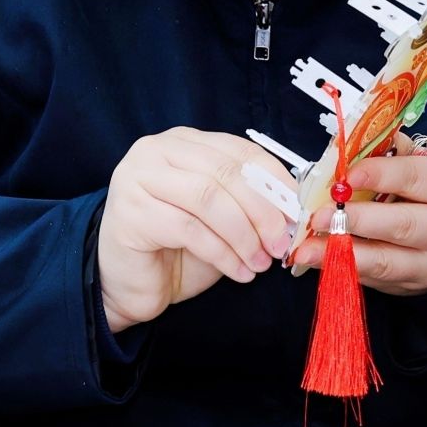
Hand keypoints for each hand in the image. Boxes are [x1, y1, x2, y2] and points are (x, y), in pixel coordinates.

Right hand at [97, 128, 298, 331]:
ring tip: (261, 262)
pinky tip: (239, 271)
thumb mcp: (222, 217)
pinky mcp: (129, 213)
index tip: (296, 211)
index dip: (274, 180)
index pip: (240, 150)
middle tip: (281, 243)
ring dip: (244, 235)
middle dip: (262, 211)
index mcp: (185, 142)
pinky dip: (223, 253)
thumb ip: (249, 203)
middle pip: (225, 173)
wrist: (131, 283)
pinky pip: (189, 229)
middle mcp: (157, 151)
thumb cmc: (179, 248)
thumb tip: (293, 208)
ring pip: (208, 199)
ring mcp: (137, 178)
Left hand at [289, 144, 426, 295]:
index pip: (415, 178)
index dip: (379, 175)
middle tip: (319, 216)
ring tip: (307, 249)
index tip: (347, 176)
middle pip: (402, 226)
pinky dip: (343, 268)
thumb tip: (349, 146)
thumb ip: (388, 153)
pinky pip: (374, 279)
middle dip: (356, 221)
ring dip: (342, 254)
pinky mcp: (412, 284)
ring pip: (386, 262)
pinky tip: (319, 259)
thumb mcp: (421, 163)